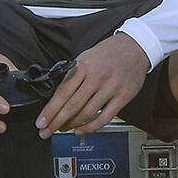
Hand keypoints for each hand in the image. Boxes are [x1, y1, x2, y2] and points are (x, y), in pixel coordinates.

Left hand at [36, 33, 151, 137]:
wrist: (136, 46)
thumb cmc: (110, 52)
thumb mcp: (86, 56)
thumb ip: (73, 75)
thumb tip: (58, 98)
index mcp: (84, 65)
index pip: (62, 92)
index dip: (50, 111)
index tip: (41, 122)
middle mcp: (97, 77)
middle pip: (72, 106)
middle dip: (56, 122)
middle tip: (46, 132)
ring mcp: (111, 87)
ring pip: (86, 113)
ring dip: (72, 125)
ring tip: (63, 129)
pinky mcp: (123, 96)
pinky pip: (104, 117)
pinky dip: (91, 127)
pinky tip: (82, 129)